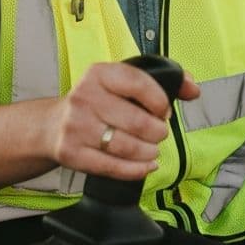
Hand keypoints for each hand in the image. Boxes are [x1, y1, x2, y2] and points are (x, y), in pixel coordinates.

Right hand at [49, 61, 199, 180]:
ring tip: (152, 150)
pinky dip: (136, 170)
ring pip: (126, 147)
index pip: (139, 83)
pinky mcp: (72, 153)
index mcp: (99, 74)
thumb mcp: (120, 83)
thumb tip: (194, 89)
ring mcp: (76, 127)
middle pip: (137, 121)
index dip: (160, 101)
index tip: (165, 111)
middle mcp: (85, 97)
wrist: (51, 125)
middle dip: (157, 132)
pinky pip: (112, 167)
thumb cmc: (95, 102)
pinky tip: (145, 166)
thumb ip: (161, 83)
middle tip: (159, 133)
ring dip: (148, 152)